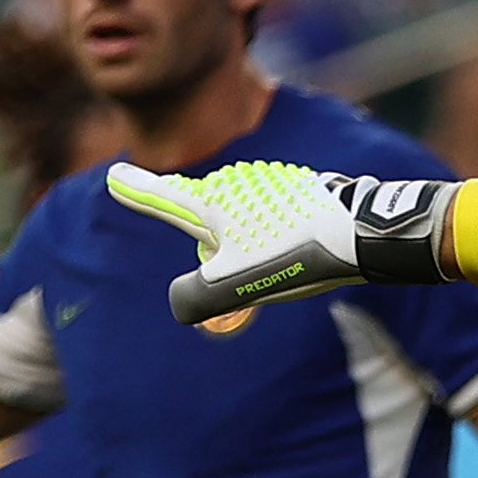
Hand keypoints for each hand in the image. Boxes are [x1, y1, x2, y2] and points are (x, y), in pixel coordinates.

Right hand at [106, 160, 455, 323]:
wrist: (363, 232)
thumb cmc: (297, 255)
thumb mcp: (237, 285)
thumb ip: (197, 296)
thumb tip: (179, 303)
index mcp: (211, 203)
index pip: (161, 197)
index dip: (135, 190)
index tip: (113, 175)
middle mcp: (235, 183)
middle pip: (202, 213)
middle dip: (201, 230)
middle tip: (215, 240)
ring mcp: (269, 181)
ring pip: (241, 217)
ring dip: (247, 238)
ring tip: (282, 258)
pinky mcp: (300, 188)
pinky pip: (273, 216)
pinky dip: (278, 234)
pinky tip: (304, 248)